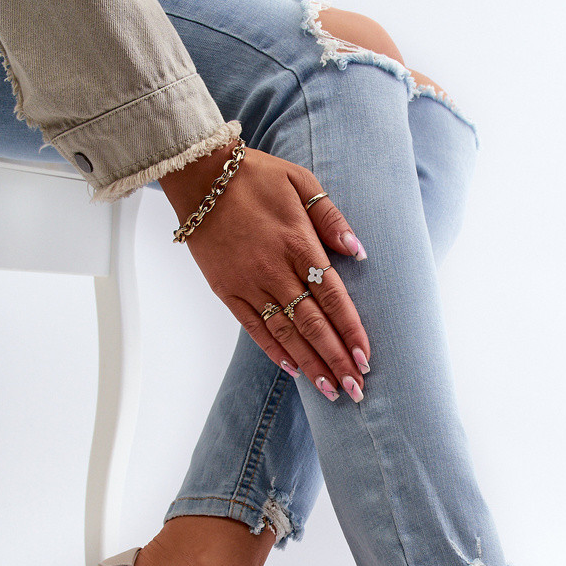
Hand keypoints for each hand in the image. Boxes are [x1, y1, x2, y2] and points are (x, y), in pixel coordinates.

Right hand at [160, 142, 370, 400]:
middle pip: (312, 323)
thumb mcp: (301, 181)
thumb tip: (358, 250)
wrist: (199, 175)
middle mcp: (275, 269)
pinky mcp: (226, 291)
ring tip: (331, 390)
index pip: (332, 296)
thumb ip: (331, 217)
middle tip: (356, 389)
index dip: (350, 330)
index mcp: (299, 243)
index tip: (366, 357)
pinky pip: (254, 328)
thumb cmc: (256, 176)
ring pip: (285, 333)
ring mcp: (249, 283)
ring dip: (310, 364)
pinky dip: (273, 351)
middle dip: (336, 359)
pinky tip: (294, 370)